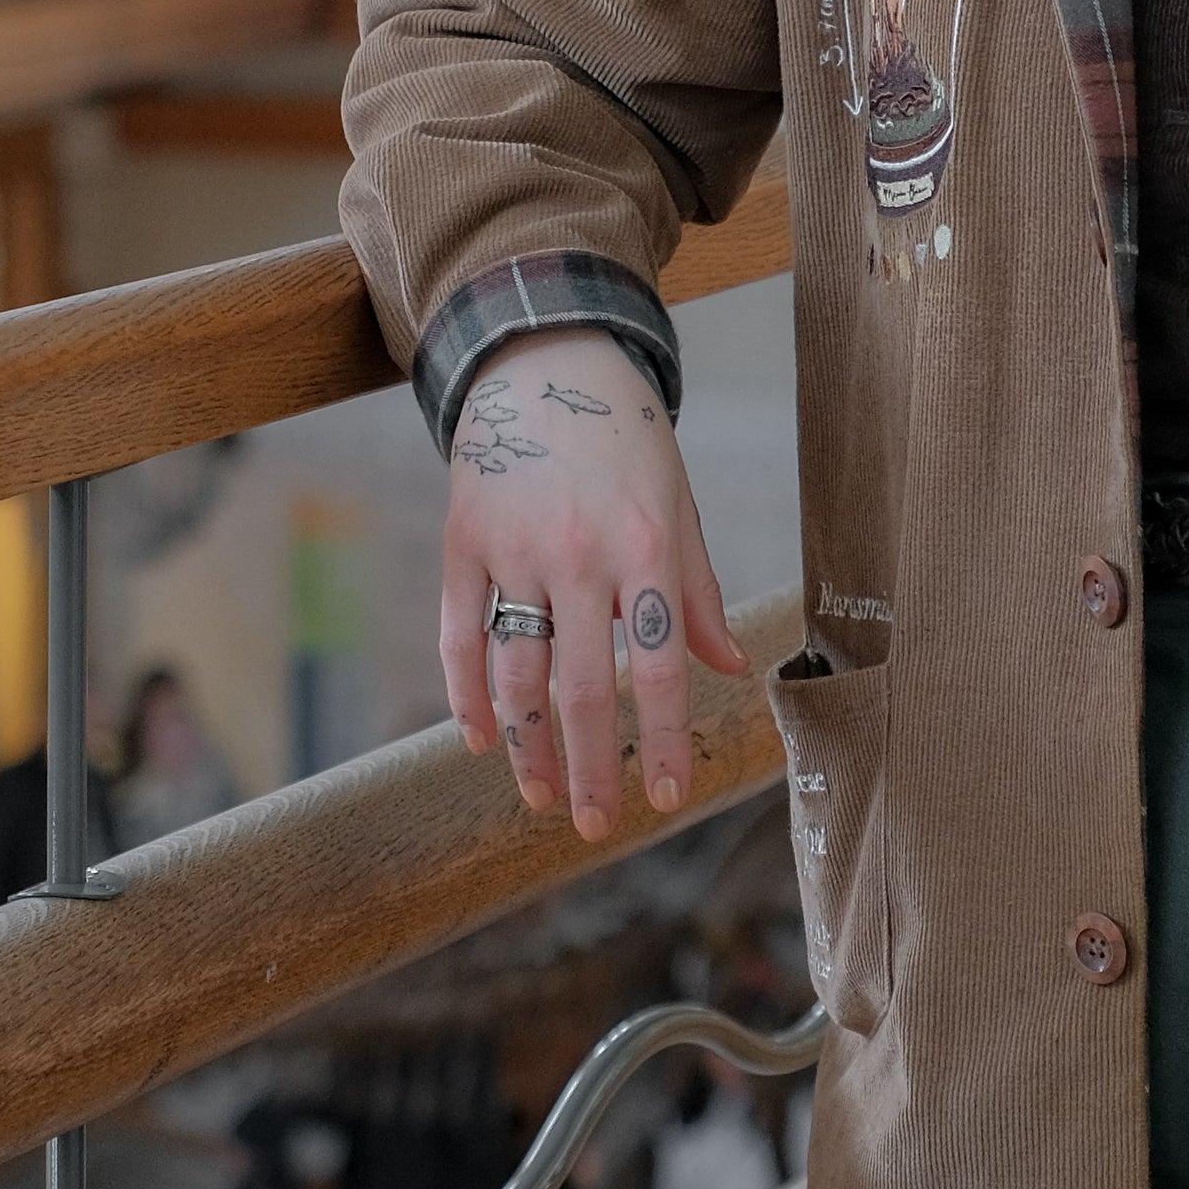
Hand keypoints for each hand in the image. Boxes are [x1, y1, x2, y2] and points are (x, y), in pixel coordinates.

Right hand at [438, 327, 748, 839]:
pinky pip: (459, 638)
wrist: (546, 363)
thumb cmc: (627, 441)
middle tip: (596, 825)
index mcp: (646, 546)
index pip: (657, 666)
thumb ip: (698, 594)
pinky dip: (467, 697)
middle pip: (581, 688)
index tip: (665, 797)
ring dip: (527, 748)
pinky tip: (482, 739)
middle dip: (589, 768)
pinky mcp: (462, 545)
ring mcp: (514, 551)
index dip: (661, 739)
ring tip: (540, 796)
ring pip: (516, 674)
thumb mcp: (679, 506)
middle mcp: (579, 555)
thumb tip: (729, 670)